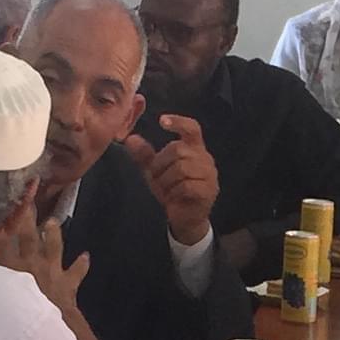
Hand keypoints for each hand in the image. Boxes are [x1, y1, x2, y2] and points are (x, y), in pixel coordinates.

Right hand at [0, 194, 90, 322]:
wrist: (45, 328)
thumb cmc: (15, 315)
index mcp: (11, 267)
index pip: (2, 242)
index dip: (1, 227)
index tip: (0, 213)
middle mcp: (31, 264)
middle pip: (28, 236)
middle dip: (27, 218)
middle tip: (27, 202)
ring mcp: (51, 272)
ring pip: (53, 247)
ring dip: (53, 234)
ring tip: (53, 221)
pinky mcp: (67, 285)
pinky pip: (76, 272)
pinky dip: (81, 265)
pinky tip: (86, 255)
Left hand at [122, 113, 218, 245]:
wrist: (186, 218)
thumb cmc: (173, 190)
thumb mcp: (155, 171)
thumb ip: (145, 155)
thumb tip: (130, 139)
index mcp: (194, 149)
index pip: (191, 128)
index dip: (178, 122)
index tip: (161, 121)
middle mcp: (205, 158)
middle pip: (178, 149)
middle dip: (160, 164)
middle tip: (156, 177)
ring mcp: (209, 175)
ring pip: (181, 168)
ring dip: (166, 180)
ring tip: (166, 189)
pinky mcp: (208, 191)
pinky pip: (186, 186)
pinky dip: (174, 192)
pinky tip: (173, 197)